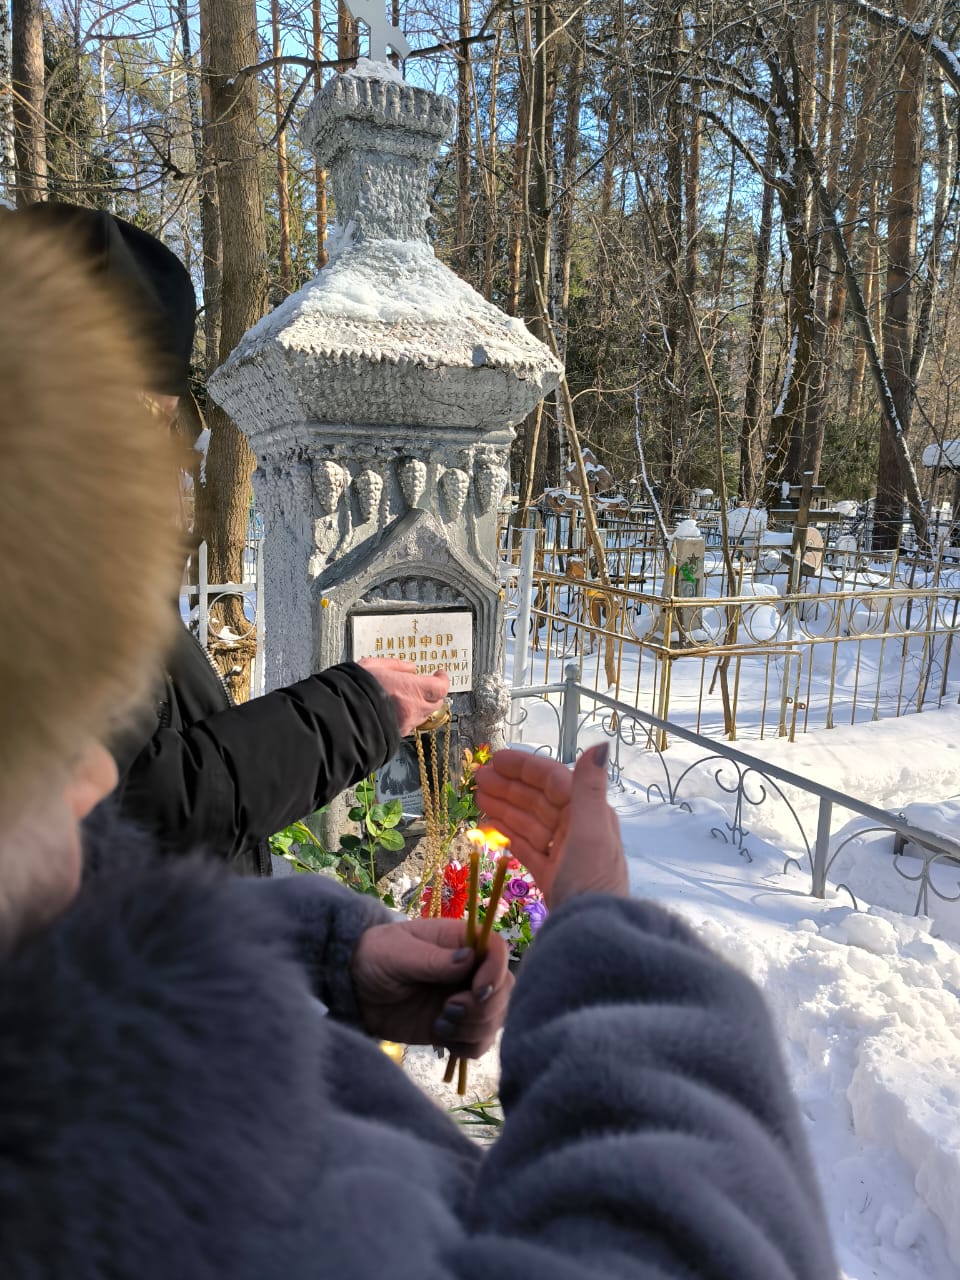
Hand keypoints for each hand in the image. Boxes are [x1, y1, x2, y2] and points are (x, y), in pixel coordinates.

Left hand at [350, 917, 511, 1055]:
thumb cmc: (373, 958)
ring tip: (440, 1023)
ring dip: (475, 1028)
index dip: (495, 971)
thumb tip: (468, 958)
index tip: (475, 990)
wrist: (354, 991)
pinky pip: (481, 1042)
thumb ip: (430, 959)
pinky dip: (468, 1046)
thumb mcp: (395, 953)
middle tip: (448, 1009)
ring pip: (497, 1017)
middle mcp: (469, 970)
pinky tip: (442, 1038)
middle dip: (484, 1006)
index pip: (497, 950)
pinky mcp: (456, 1027)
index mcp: (459, 941)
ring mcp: (465, 999)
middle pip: (504, 988)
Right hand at [357, 658, 448, 736]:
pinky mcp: (397, 735)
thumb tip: (411, 668)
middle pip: (436, 702)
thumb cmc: (354, 689)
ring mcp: (406, 724)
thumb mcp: (373, 665)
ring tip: (409, 697)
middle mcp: (413, 709)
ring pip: (424, 715)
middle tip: (425, 684)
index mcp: (412, 689)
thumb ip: (396, 666)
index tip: (439, 674)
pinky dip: (409, 716)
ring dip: (421, 705)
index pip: (440, 687)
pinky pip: (410, 725)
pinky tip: (397, 710)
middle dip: (433, 693)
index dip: (442, 680)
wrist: (340, 717)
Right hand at [474, 744, 627, 908]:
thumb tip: (601, 745)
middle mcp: (578, 830)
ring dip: (505, 807)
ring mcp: (564, 854)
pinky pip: (528, 847)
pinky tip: (490, 826)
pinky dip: (510, 834)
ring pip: (531, 822)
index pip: (553, 780)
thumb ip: (589, 788)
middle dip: (509, 786)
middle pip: (539, 800)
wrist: (590, 935)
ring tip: (477, 798)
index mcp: (589, 814)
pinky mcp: (553, 877)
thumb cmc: (590, 880)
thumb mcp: (590, 831)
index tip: (494, 759)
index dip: (525, 767)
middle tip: (476, 779)